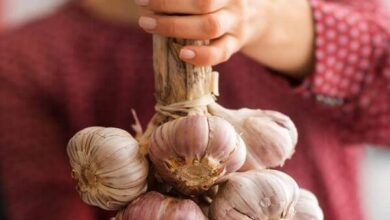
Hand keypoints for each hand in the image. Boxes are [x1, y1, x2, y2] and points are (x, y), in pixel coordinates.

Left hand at [136, 0, 313, 76]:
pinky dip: (201, 55)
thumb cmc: (220, 2)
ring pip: (210, 26)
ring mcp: (235, 24)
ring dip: (176, 26)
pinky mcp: (234, 45)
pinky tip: (182, 55)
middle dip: (169, 4)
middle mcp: (232, 2)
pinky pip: (220, 53)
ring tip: (149, 25)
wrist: (255, 18)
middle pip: (203, 2)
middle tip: (142, 6)